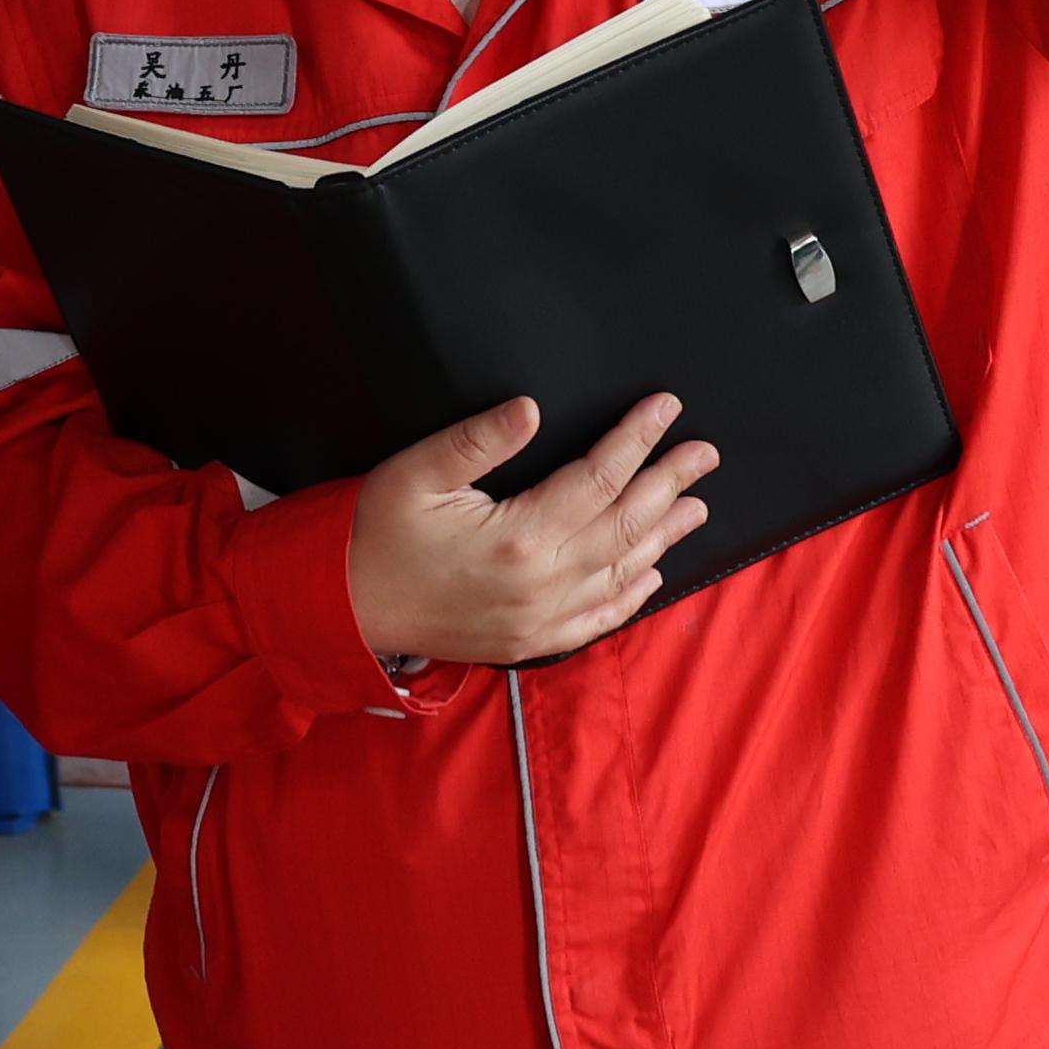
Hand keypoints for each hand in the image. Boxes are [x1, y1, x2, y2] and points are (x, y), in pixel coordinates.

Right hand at [344, 392, 716, 670]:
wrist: (344, 607)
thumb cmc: (376, 534)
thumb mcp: (414, 473)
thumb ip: (476, 440)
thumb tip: (530, 409)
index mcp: (519, 536)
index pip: (599, 476)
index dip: (637, 438)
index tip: (666, 408)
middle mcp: (541, 583)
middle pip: (625, 524)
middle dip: (669, 483)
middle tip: (705, 453)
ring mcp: (539, 618)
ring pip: (620, 571)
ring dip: (662, 536)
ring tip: (696, 505)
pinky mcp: (529, 640)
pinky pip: (597, 619)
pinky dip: (631, 594)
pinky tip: (653, 573)